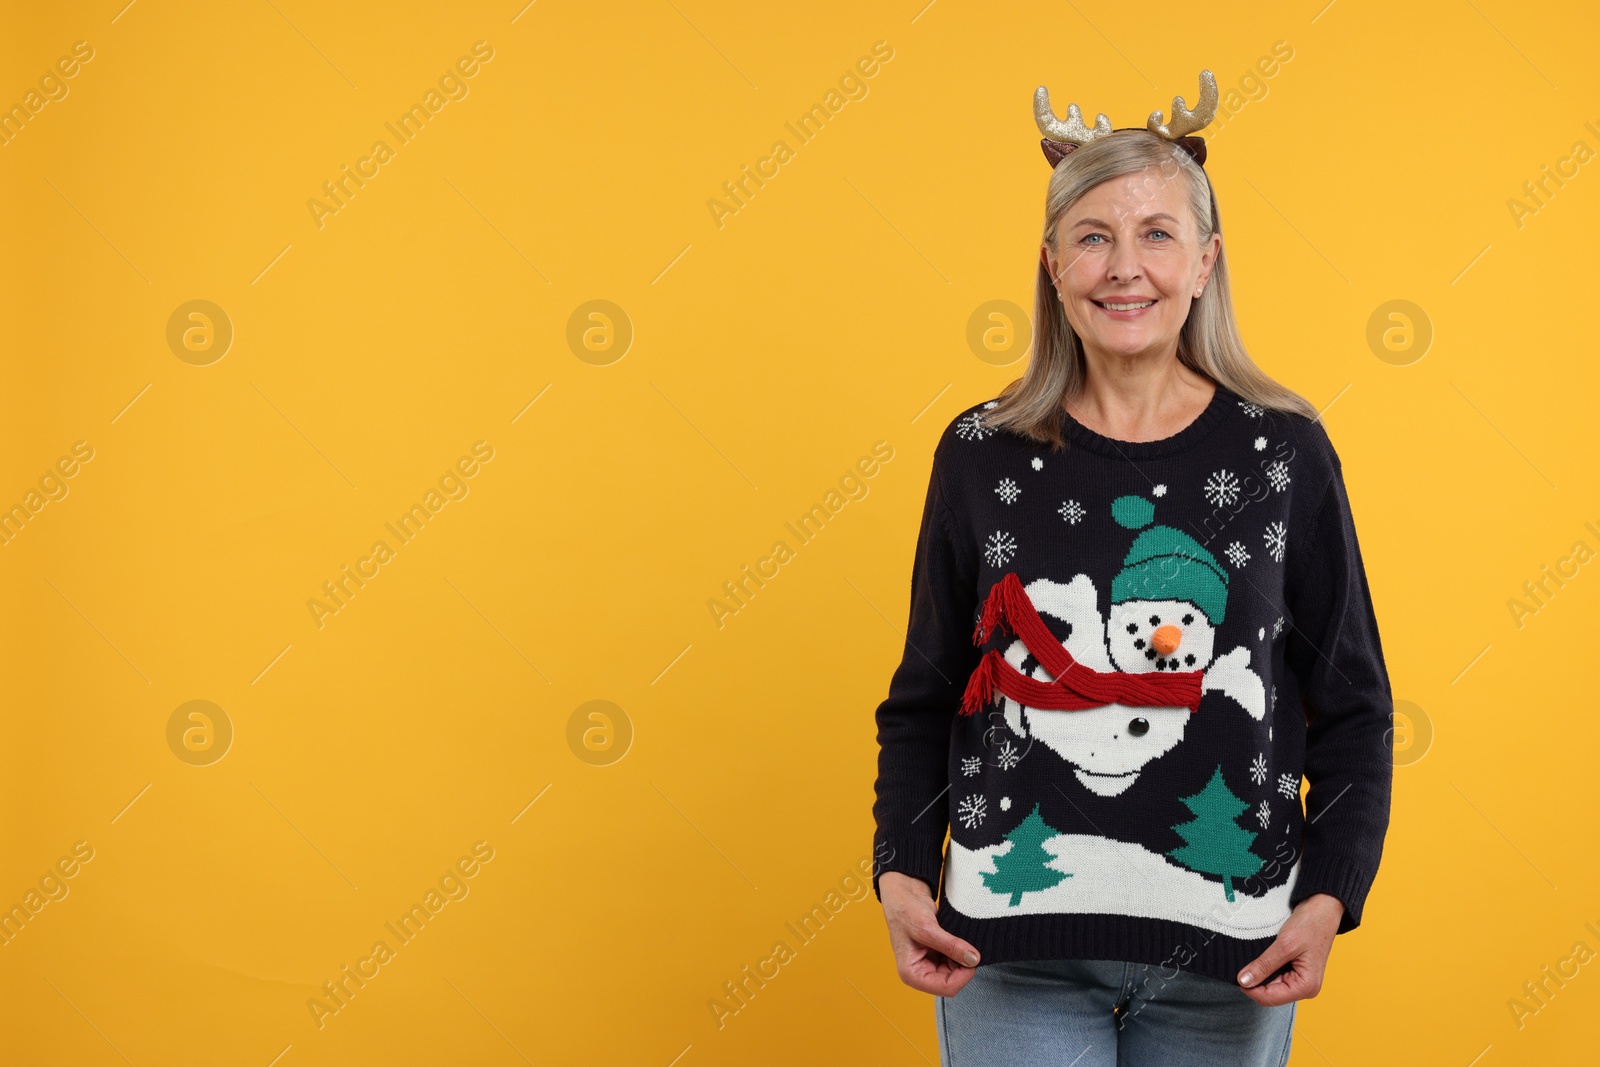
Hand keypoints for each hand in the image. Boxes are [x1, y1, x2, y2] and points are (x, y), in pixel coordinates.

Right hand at [878, 871, 981, 995]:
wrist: (904, 893)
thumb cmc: (905, 910)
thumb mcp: (927, 928)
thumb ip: (951, 945)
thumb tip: (974, 959)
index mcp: (912, 973)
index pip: (946, 987)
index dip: (963, 975)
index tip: (973, 957)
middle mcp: (921, 972)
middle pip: (953, 980)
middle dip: (962, 965)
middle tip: (966, 944)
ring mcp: (930, 964)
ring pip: (957, 970)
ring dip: (962, 956)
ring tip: (957, 937)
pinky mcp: (938, 954)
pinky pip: (956, 959)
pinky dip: (961, 950)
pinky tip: (957, 937)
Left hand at [1235, 892, 1343, 1005]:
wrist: (1322, 909)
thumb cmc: (1310, 926)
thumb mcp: (1284, 945)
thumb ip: (1263, 965)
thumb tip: (1243, 981)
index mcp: (1306, 986)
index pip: (1270, 998)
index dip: (1250, 988)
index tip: (1236, 975)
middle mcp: (1305, 989)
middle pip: (1270, 994)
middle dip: (1255, 981)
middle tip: (1244, 963)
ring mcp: (1301, 981)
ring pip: (1271, 986)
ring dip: (1260, 975)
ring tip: (1254, 958)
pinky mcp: (1296, 972)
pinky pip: (1276, 977)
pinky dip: (1266, 969)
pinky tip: (1262, 958)